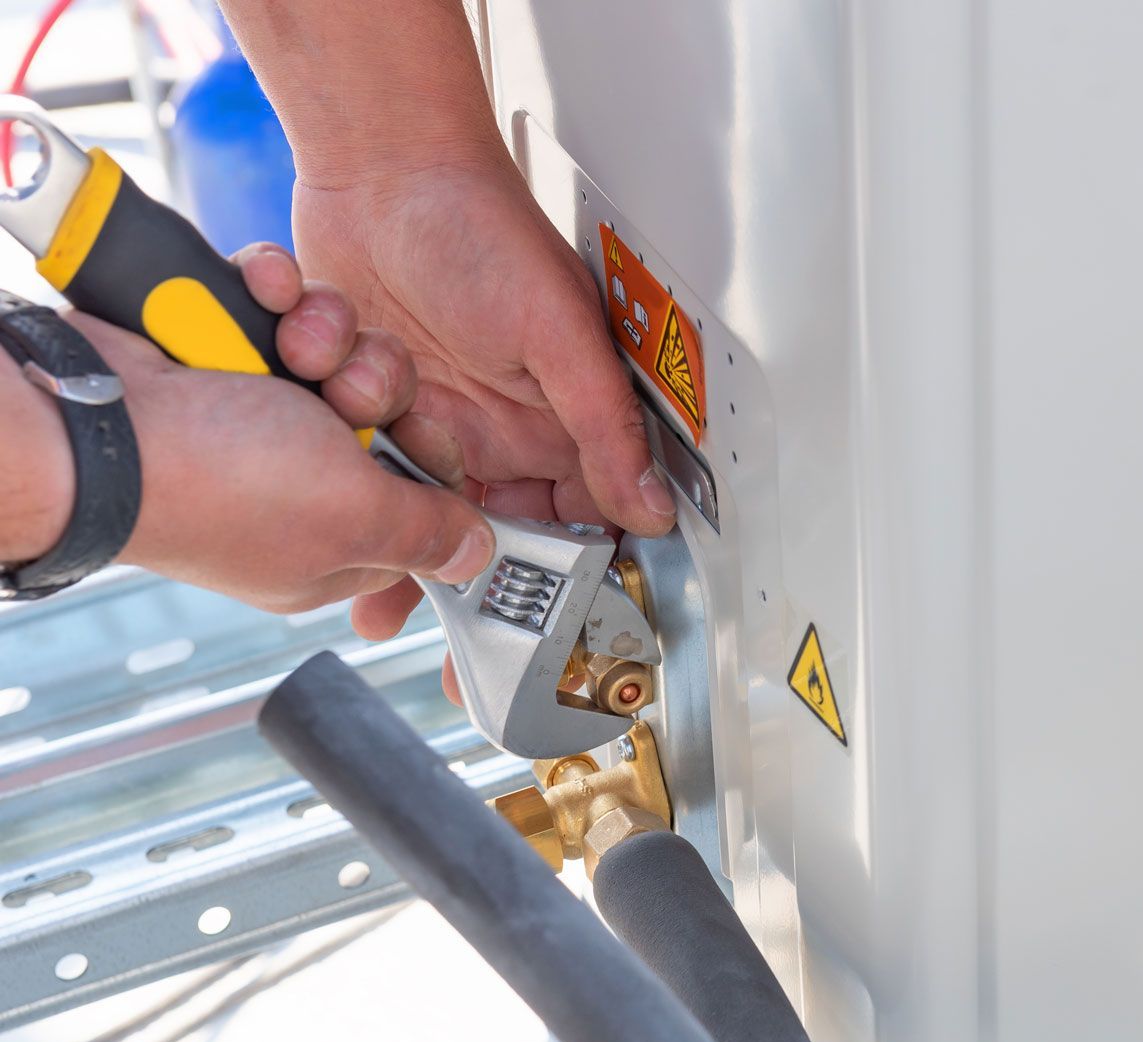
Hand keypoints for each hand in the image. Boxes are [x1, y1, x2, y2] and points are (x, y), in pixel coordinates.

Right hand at [12, 245, 495, 611]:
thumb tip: (475, 558)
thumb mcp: (353, 518)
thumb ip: (423, 533)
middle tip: (347, 392)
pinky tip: (264, 293)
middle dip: (378, 383)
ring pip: (337, 347)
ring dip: (326, 330)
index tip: (422, 435)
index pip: (417, 501)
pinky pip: (277, 301)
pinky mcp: (219, 345)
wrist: (93, 413)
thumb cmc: (216, 480)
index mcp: (328, 541)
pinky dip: (272, 288)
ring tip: (295, 343)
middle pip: (386, 411)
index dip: (431, 460)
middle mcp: (294, 478)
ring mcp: (254, 411)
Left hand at [289, 156, 678, 643]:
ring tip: (357, 394)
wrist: (385, 162)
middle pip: (464, 527)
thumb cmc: (485, 228)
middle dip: (420, 538)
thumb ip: (604, 430)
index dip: (529, 574)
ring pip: (389, 488)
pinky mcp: (356, 394)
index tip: (491, 607)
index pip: (558, 529)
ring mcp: (420, 416)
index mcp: (552, 430)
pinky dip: (320, 392)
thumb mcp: (561, 336)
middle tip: (389, 564)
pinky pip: (333, 435)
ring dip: (364, 446)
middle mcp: (488, 433)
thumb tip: (652, 511)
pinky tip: (324, 347)